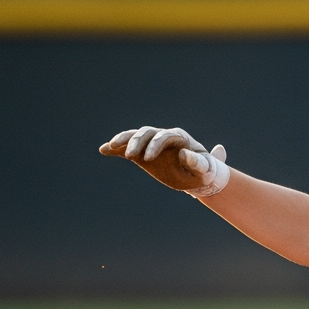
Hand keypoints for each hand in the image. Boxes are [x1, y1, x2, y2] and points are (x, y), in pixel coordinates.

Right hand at [99, 126, 228, 195]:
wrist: (198, 175)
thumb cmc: (204, 172)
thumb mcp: (205, 170)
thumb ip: (198, 162)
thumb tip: (184, 154)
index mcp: (180, 138)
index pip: (165, 135)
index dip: (155, 145)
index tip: (148, 159)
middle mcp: (164, 137)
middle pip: (147, 133)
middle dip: (137, 142)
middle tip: (131, 156)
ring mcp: (152, 144)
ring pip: (135, 136)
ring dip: (123, 140)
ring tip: (111, 146)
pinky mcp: (144, 153)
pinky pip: (128, 147)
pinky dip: (116, 147)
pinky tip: (103, 150)